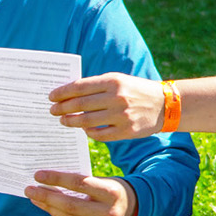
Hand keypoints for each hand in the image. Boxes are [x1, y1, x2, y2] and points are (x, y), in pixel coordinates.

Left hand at [27, 171, 136, 215]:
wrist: (133, 210)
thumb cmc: (111, 190)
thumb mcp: (102, 181)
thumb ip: (80, 182)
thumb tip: (48, 182)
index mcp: (112, 193)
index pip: (79, 183)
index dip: (57, 179)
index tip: (38, 175)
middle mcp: (110, 213)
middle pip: (70, 206)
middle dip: (46, 197)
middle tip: (30, 189)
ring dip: (49, 208)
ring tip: (36, 198)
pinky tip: (49, 209)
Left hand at [49, 73, 165, 141]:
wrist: (164, 105)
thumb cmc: (135, 90)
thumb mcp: (119, 80)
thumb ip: (96, 86)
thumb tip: (68, 94)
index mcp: (113, 81)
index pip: (80, 87)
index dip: (62, 92)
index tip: (51, 97)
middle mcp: (117, 98)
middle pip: (80, 105)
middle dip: (62, 108)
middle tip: (53, 110)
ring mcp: (122, 116)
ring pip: (87, 121)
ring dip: (71, 121)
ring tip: (64, 121)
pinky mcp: (126, 131)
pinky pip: (99, 135)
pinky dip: (88, 132)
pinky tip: (84, 129)